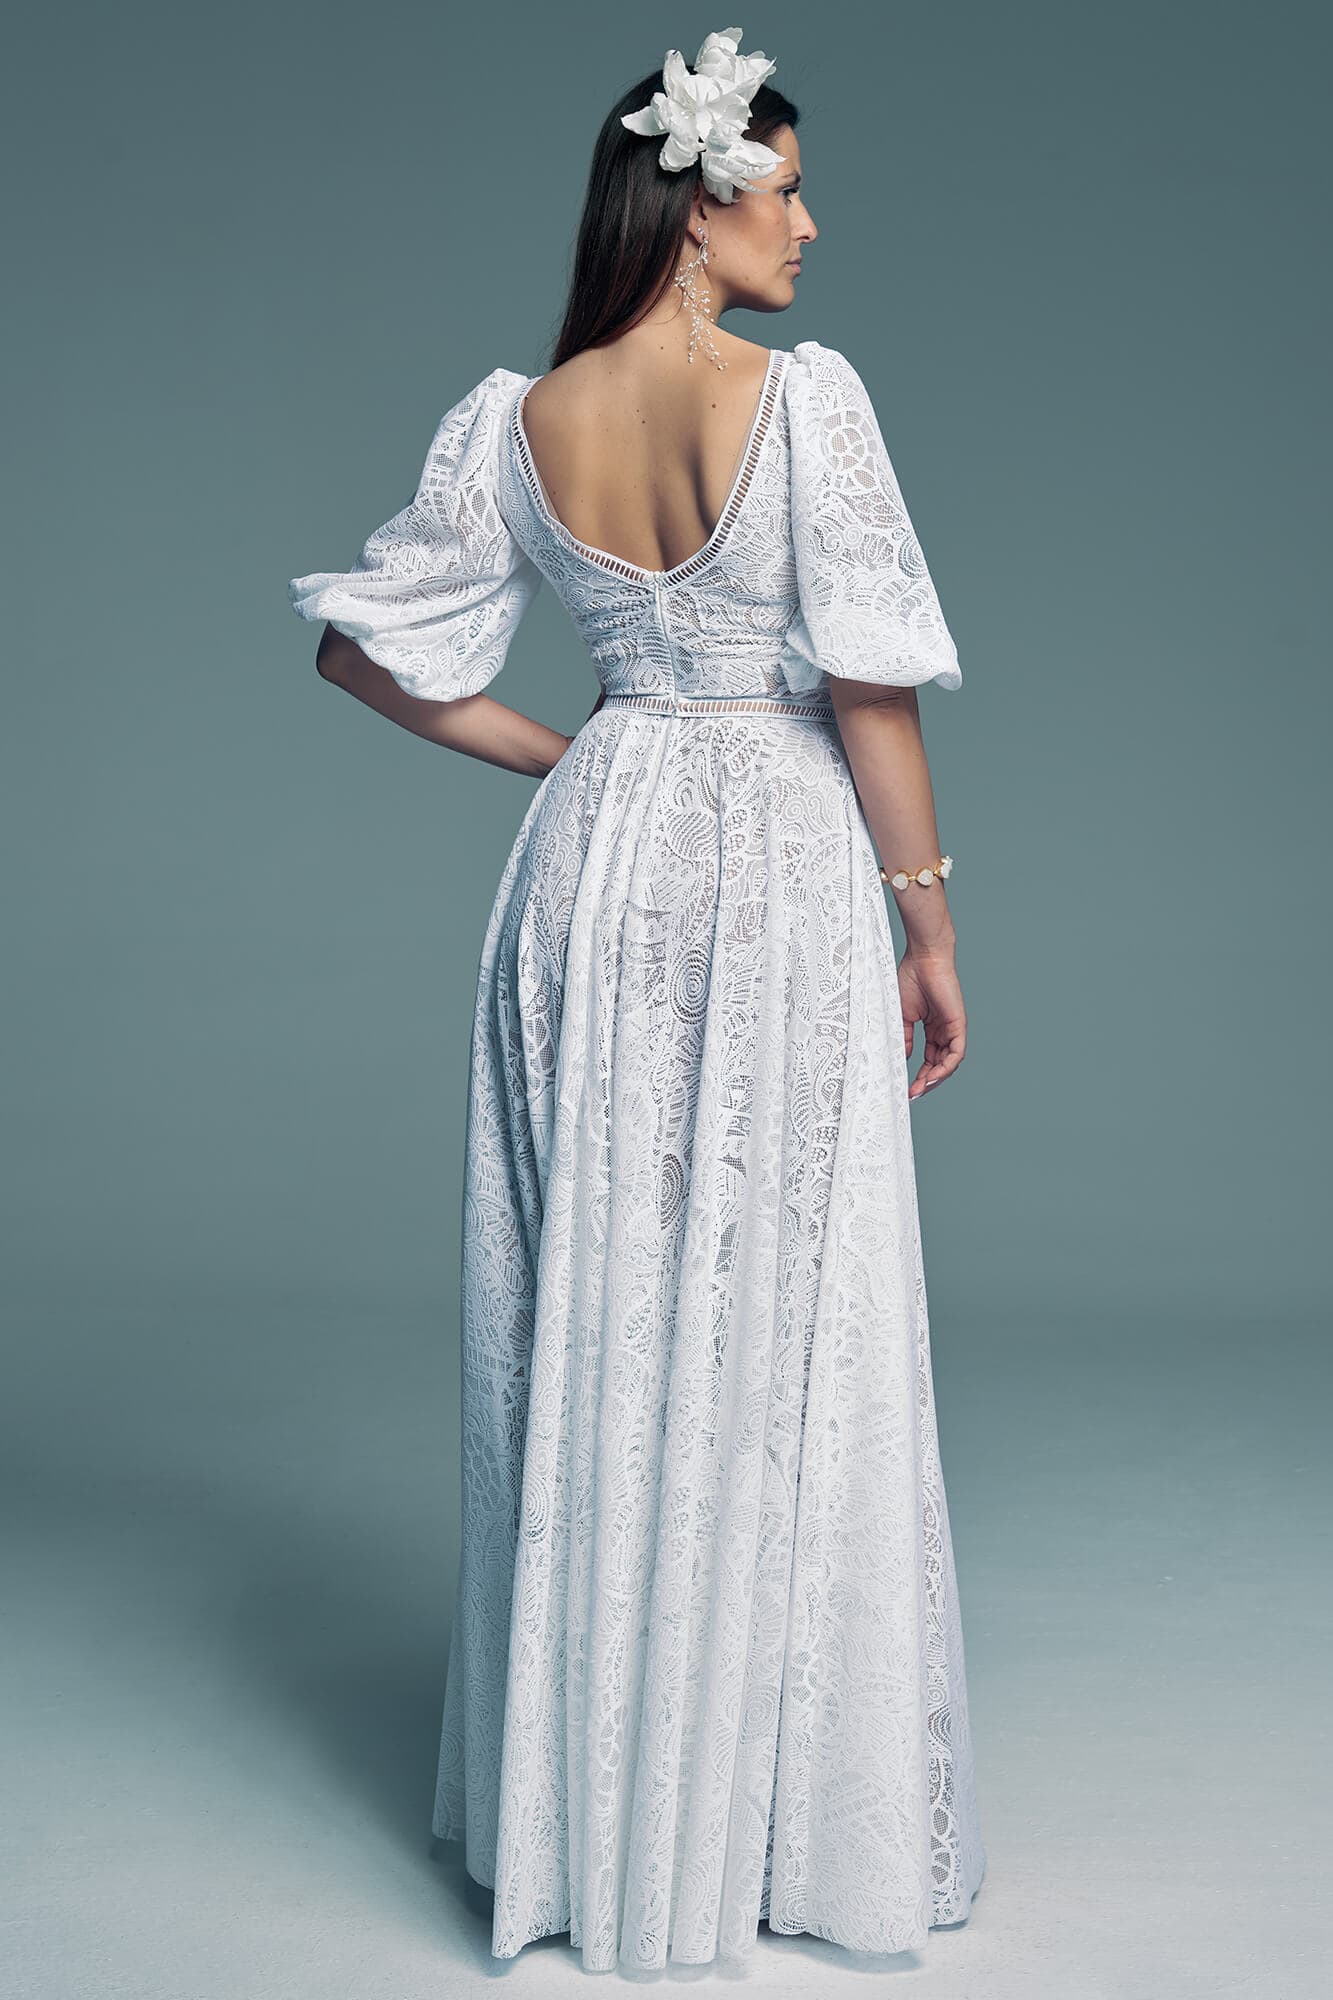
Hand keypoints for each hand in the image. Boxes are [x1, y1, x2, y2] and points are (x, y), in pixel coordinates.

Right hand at [896, 949, 965, 1100]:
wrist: (923, 959)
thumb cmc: (911, 980)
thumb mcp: (903, 1016)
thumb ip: (906, 1038)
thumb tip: (904, 1059)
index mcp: (932, 1029)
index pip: (929, 1059)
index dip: (920, 1075)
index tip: (907, 1088)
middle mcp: (944, 1031)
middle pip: (939, 1064)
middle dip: (927, 1082)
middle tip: (913, 1094)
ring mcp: (952, 1028)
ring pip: (949, 1063)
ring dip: (935, 1079)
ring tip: (920, 1090)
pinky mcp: (958, 1024)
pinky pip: (956, 1053)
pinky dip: (945, 1068)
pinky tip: (932, 1078)